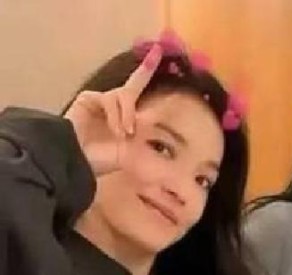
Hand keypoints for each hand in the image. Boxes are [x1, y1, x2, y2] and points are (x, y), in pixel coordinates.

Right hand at [64, 43, 161, 175]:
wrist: (80, 161)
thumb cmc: (105, 161)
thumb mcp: (134, 152)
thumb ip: (148, 141)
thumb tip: (167, 138)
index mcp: (129, 121)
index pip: (146, 105)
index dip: (156, 94)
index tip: (165, 71)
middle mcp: (118, 109)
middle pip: (135, 83)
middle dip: (147, 67)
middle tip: (158, 52)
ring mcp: (103, 102)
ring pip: (125, 95)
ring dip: (128, 115)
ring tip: (126, 134)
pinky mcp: (90, 98)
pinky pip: (110, 99)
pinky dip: (116, 115)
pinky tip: (117, 130)